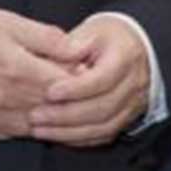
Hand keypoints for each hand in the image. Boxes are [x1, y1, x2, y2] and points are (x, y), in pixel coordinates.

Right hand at [0, 3, 75, 139]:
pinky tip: (32, 110)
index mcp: (16, 70)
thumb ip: (47, 38)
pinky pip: (13, 133)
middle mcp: (5, 99)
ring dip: (51, 115)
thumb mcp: (8, 22)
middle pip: (55, 108)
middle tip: (79, 86)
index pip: (66, 85)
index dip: (82, 79)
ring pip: (37, 126)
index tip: (87, 71)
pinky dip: (28, 124)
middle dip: (71, 99)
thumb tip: (78, 49)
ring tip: (58, 99)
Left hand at [29, 14, 150, 147]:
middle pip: (103, 107)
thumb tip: (50, 60)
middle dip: (66, 114)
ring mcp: (133, 104)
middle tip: (36, 115)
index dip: (76, 89)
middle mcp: (134, 84)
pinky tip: (57, 135)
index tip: (49, 92)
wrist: (131, 49)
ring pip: (104, 126)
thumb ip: (69, 45)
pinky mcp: (127, 119)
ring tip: (40, 129)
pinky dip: (79, 138)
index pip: (103, 79)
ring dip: (69, 131)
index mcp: (126, 57)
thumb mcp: (89, 32)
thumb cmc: (106, 39)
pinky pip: (103, 135)